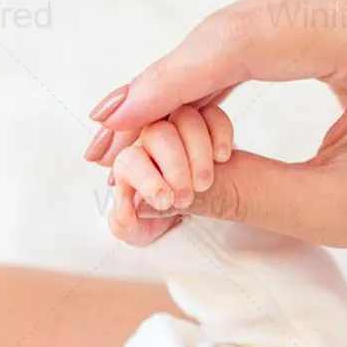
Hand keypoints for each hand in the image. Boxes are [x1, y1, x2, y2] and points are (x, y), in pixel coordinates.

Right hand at [87, 0, 346, 249]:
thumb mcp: (330, 209)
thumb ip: (238, 193)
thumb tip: (153, 187)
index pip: (239, 44)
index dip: (165, 85)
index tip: (111, 123)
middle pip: (227, 31)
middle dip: (161, 86)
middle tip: (103, 136)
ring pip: (232, 30)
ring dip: (178, 79)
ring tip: (124, 124)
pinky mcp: (332, 0)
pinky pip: (252, 32)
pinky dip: (210, 70)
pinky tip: (171, 99)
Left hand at [107, 104, 232, 244]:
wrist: (192, 214)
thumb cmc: (160, 219)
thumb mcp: (139, 232)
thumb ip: (124, 224)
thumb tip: (133, 204)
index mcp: (130, 164)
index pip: (128, 159)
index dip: (146, 178)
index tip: (165, 200)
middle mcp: (151, 141)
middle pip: (157, 132)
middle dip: (176, 166)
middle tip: (188, 195)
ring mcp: (179, 129)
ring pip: (185, 117)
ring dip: (199, 152)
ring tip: (206, 183)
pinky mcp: (206, 125)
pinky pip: (213, 113)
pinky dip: (220, 133)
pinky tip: (222, 157)